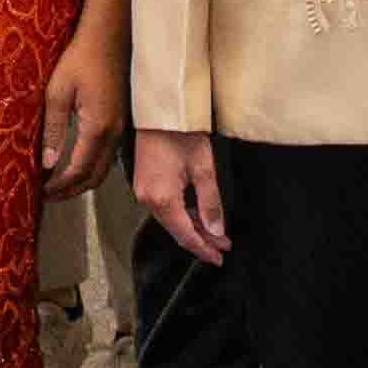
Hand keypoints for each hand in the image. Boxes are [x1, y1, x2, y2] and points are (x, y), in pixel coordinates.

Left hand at [38, 14, 126, 194]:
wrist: (110, 36)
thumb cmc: (80, 58)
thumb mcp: (58, 92)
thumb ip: (54, 129)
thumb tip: (48, 163)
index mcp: (97, 128)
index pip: (78, 170)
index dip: (60, 186)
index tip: (42, 193)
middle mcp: (113, 133)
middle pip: (95, 176)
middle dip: (72, 191)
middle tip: (49, 195)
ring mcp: (121, 128)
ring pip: (105, 168)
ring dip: (83, 181)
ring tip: (60, 185)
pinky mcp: (121, 120)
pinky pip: (109, 155)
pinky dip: (93, 168)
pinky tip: (78, 164)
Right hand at [135, 126, 228, 265]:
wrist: (161, 109)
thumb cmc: (181, 132)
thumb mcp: (204, 168)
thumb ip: (210, 203)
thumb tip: (216, 231)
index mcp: (162, 198)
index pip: (185, 234)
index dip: (204, 249)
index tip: (219, 258)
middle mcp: (147, 198)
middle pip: (177, 229)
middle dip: (201, 240)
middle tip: (223, 248)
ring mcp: (144, 190)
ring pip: (171, 219)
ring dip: (193, 227)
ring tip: (216, 233)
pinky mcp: (145, 182)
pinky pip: (165, 206)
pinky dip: (183, 214)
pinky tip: (198, 216)